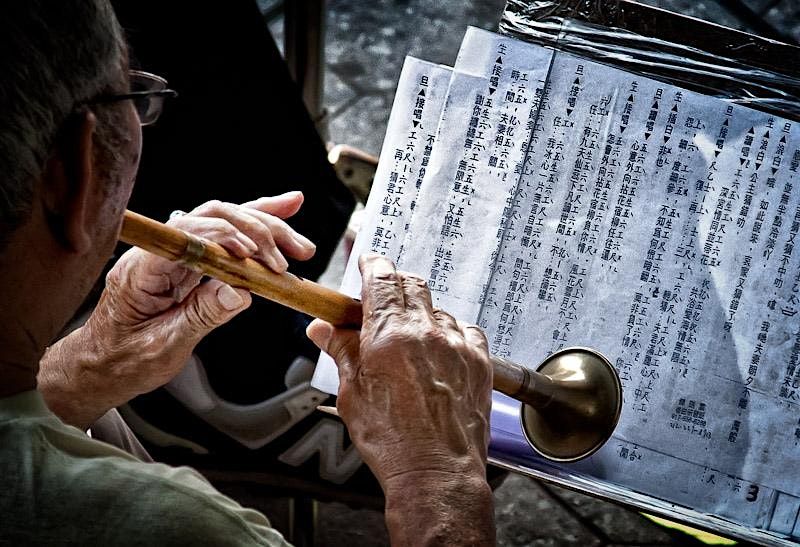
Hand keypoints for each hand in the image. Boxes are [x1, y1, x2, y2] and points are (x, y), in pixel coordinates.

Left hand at [39, 192, 315, 428]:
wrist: (103, 367)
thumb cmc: (123, 360)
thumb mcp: (164, 345)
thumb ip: (202, 315)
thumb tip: (240, 292)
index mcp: (142, 268)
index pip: (188, 233)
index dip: (225, 237)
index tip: (256, 256)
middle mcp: (159, 252)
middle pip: (212, 217)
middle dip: (257, 229)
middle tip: (292, 252)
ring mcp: (175, 254)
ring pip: (224, 222)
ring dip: (265, 228)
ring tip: (299, 244)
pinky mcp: (190, 262)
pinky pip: (225, 238)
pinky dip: (254, 228)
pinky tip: (281, 216)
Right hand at [307, 255, 494, 545]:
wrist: (436, 474)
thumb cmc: (393, 442)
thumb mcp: (353, 395)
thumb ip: (341, 352)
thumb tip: (322, 328)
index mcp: (389, 336)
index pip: (382, 279)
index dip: (373, 265)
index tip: (368, 262)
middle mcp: (426, 333)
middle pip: (412, 285)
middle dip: (395, 286)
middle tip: (382, 302)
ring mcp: (457, 346)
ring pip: (438, 308)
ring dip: (421, 314)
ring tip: (409, 342)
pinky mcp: (479, 361)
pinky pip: (465, 330)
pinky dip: (450, 332)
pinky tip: (439, 352)